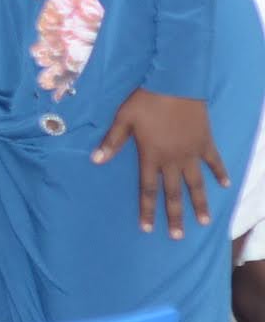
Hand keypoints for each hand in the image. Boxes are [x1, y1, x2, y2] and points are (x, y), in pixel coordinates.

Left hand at [95, 88, 230, 239]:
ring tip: (204, 221)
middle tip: (178, 237)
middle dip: (174, 216)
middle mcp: (173, 160)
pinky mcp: (205, 143)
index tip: (148, 228)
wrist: (176, 85)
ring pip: (196, 184)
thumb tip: (95, 160)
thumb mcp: (123, 119)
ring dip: (200, 203)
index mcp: (151, 156)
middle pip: (173, 193)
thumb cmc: (145, 101)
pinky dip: (220, 173)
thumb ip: (112, 142)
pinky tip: (226, 185)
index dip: (147, 209)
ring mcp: (191, 153)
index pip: (148, 188)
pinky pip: (214, 162)